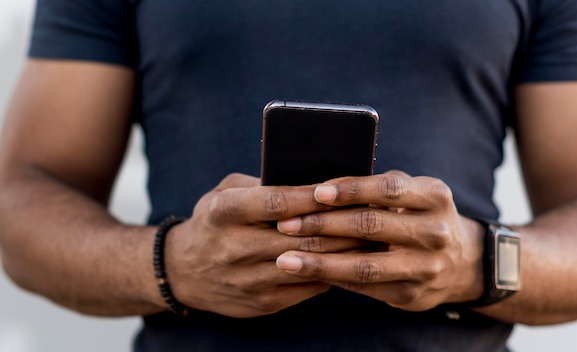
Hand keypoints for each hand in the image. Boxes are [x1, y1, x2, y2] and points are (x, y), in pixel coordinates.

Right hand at [164, 173, 365, 317]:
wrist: (184, 271)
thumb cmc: (214, 220)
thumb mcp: (226, 192)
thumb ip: (263, 184)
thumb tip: (313, 183)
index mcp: (225, 213)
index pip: (278, 202)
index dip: (314, 196)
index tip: (343, 186)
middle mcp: (235, 248)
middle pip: (302, 236)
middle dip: (341, 223)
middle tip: (371, 211)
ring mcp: (250, 280)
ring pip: (311, 263)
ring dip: (345, 250)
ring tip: (370, 235)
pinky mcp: (263, 302)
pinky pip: (309, 286)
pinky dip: (333, 271)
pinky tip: (351, 259)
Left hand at [275, 171, 484, 311]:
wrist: (462, 262)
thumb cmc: (420, 215)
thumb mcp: (414, 192)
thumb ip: (378, 187)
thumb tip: (322, 186)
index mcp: (434, 196)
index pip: (388, 188)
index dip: (351, 190)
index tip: (316, 192)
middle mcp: (435, 232)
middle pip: (371, 226)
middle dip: (323, 224)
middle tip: (286, 224)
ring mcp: (426, 267)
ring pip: (365, 265)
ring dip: (320, 262)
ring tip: (285, 259)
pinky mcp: (412, 295)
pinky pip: (365, 287)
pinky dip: (333, 278)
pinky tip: (308, 272)